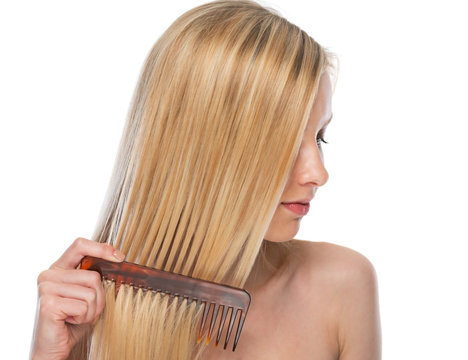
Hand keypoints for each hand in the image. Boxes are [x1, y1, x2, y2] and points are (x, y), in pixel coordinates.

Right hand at [30, 237, 125, 359]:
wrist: (55, 347)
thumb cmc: (73, 321)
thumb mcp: (88, 294)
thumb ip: (95, 276)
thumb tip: (118, 258)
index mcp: (58, 268)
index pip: (80, 245)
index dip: (101, 248)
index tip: (119, 257)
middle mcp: (49, 275)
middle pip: (92, 275)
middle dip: (98, 297)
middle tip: (85, 310)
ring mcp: (46, 288)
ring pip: (90, 291)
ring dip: (91, 309)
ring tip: (77, 317)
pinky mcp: (49, 303)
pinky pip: (83, 306)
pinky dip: (84, 317)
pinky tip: (70, 321)